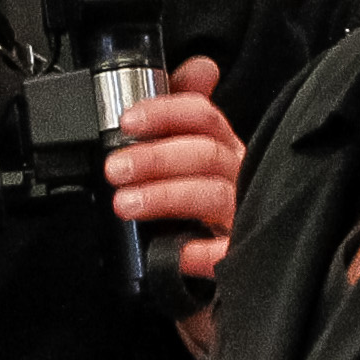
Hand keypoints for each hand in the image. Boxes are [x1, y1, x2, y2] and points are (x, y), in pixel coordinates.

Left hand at [111, 54, 242, 357]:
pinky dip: (203, 252)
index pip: (204, 118)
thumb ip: (185, 119)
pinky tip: (178, 252)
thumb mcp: (193, 166)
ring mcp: (245, 219)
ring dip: (166, 194)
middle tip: (115, 167)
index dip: (166, 112)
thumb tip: (199, 67)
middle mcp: (240, 180)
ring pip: (211, 195)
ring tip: (126, 203)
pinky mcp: (242, 261)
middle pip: (205, 154)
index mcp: (226, 154)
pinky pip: (228, 254)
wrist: (222, 292)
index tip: (127, 120)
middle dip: (155, 156)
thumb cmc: (206, 221)